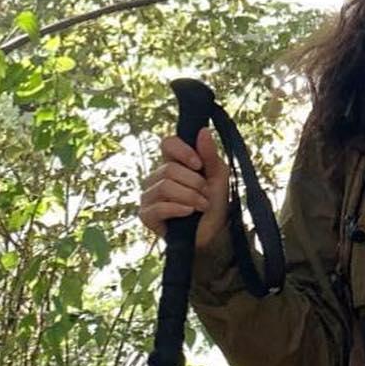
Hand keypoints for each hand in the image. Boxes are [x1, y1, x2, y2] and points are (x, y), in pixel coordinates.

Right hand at [139, 128, 227, 249]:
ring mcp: (149, 196)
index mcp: (173, 163)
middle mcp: (156, 177)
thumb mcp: (217, 176)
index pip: (167, 143)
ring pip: (165, 186)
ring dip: (190, 196)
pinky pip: (159, 206)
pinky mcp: (146, 215)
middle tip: (206, 194)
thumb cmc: (214, 202)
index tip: (199, 165)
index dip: (183, 151)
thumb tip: (203, 131)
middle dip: (194, 183)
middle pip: (169, 169)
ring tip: (202, 205)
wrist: (213, 234)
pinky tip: (189, 213)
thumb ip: (209, 154)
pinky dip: (179, 208)